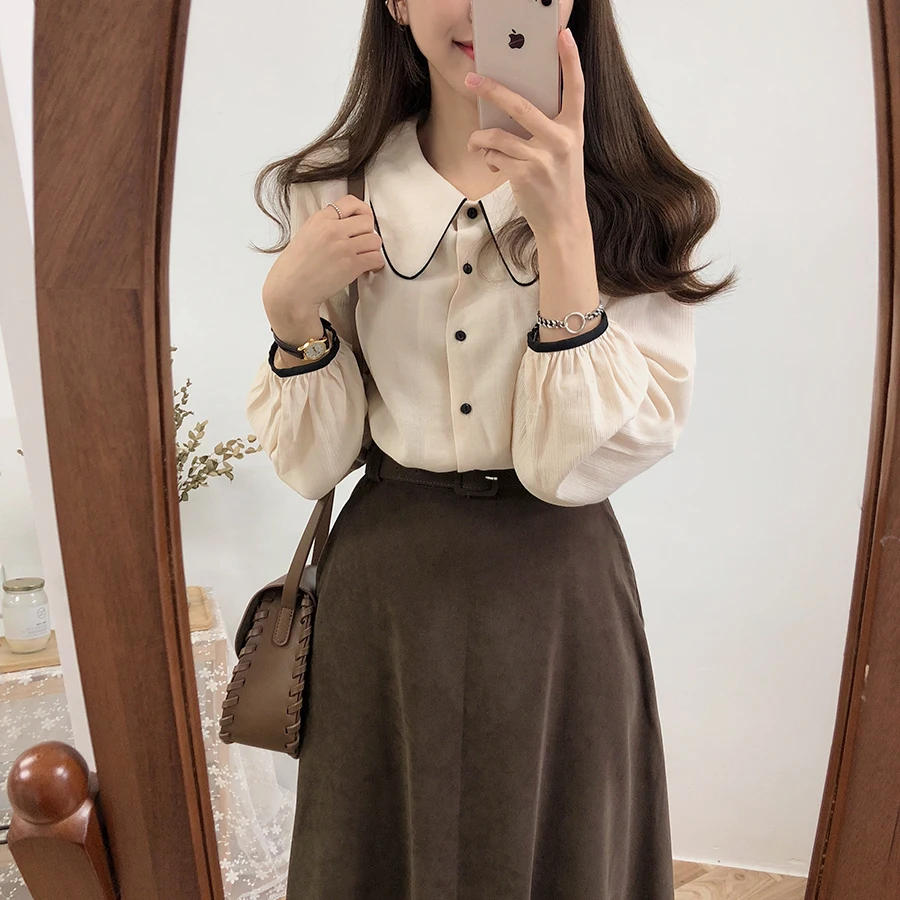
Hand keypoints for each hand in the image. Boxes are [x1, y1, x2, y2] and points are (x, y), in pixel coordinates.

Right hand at [262, 193, 384, 329]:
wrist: (290, 291)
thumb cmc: (294, 269)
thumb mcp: (305, 235)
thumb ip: (325, 226)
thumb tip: (345, 225)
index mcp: (319, 219)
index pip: (351, 202)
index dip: (362, 211)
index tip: (364, 220)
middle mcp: (332, 230)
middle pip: (367, 221)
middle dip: (368, 233)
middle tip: (362, 244)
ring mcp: (343, 247)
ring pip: (375, 239)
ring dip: (372, 250)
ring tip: (364, 257)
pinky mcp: (351, 265)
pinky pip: (376, 258)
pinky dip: (376, 264)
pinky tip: (368, 268)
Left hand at [464, 27, 586, 239]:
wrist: (563, 222)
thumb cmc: (558, 184)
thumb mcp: (563, 152)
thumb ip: (545, 129)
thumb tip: (506, 112)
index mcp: (573, 129)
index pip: (575, 88)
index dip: (571, 60)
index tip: (562, 37)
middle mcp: (561, 140)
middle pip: (520, 105)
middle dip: (491, 90)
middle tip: (472, 80)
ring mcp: (542, 158)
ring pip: (497, 136)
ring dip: (480, 139)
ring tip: (477, 142)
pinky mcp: (524, 175)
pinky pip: (494, 157)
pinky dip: (487, 159)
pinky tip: (492, 164)